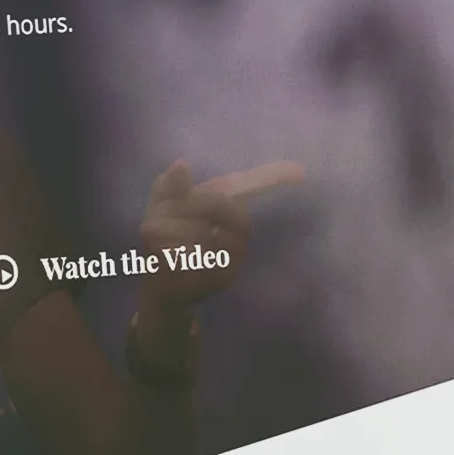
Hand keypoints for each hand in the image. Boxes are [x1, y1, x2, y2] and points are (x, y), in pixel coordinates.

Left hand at [130, 158, 299, 322]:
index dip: (274, 176)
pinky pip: (193, 258)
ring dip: (167, 231)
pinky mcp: (220, 281)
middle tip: (153, 218)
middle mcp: (237, 236)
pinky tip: (161, 254)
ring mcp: (234, 259)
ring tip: (151, 237)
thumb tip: (181, 163)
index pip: (251, 186)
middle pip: (218, 203)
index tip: (301, 172)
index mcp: (225, 211)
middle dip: (181, 206)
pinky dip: (169, 254)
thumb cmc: (166, 243)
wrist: (161, 291)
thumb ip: (171, 187)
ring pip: (199, 232)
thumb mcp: (160, 209)